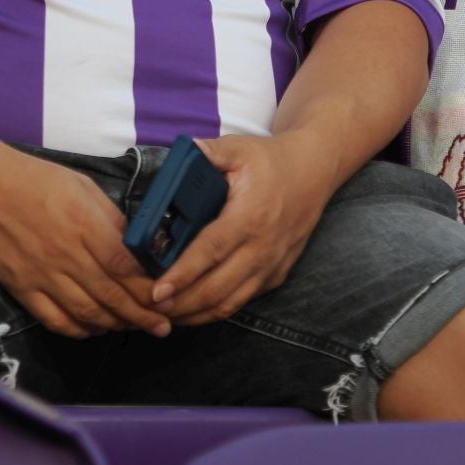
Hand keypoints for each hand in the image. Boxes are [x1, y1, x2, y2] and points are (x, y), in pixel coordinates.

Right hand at [0, 146, 171, 340]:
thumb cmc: (35, 179)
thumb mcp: (83, 187)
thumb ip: (111, 219)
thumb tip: (139, 246)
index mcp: (84, 225)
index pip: (124, 266)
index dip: (148, 287)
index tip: (167, 298)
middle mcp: (65, 255)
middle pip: (111, 295)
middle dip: (141, 315)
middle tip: (163, 327)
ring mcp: (41, 275)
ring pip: (86, 313)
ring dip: (114, 325)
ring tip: (135, 328)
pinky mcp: (21, 288)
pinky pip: (54, 319)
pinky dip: (78, 330)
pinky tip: (95, 328)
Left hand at [153, 133, 338, 325]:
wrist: (315, 172)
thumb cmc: (274, 161)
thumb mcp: (241, 148)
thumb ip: (210, 152)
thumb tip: (183, 149)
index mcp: (250, 217)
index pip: (211, 251)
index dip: (183, 274)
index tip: (157, 290)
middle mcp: (262, 248)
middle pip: (217, 288)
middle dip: (181, 303)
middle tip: (149, 306)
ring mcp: (271, 265)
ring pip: (230, 303)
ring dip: (196, 314)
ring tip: (165, 315)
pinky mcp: (276, 275)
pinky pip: (243, 300)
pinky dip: (216, 310)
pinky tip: (193, 309)